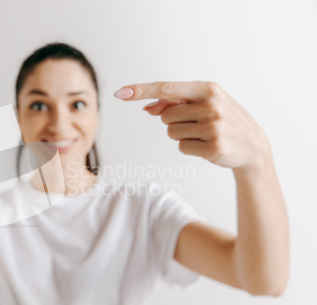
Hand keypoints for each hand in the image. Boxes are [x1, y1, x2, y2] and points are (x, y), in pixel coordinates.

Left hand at [114, 81, 271, 171]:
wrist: (253, 146)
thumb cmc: (222, 120)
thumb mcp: (204, 104)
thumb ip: (175, 103)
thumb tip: (148, 108)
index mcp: (207, 89)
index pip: (166, 88)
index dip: (141, 90)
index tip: (120, 92)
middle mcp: (211, 104)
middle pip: (165, 116)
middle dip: (175, 122)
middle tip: (198, 124)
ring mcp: (213, 126)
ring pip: (171, 132)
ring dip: (182, 135)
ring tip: (204, 134)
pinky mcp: (213, 146)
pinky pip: (181, 147)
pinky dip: (189, 148)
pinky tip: (207, 145)